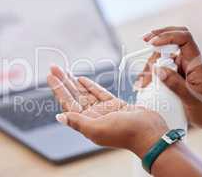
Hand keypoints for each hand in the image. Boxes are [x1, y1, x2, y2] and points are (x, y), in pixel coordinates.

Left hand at [47, 65, 167, 157]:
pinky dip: (90, 86)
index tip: (51, 76)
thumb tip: (59, 116)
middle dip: (63, 81)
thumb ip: (78, 122)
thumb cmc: (125, 133)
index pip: (68, 103)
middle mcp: (93, 116)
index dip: (58, 89)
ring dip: (74, 81)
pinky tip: (82, 78)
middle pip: (74, 95)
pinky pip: (99, 93)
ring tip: (65, 70)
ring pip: (85, 93)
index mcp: (87, 122)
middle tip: (54, 67)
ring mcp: (104, 110)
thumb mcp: (97, 129)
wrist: (150, 133)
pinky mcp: (115, 105)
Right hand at [137, 26, 201, 128]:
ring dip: (150, 65)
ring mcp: (181, 67)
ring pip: (162, 56)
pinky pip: (161, 67)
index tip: (153, 42)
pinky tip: (144, 82)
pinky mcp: (175, 74)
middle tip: (144, 44)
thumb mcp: (191, 99)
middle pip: (170, 43)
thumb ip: (175, 84)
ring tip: (141, 82)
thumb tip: (158, 70)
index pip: (184, 39)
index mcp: (197, 63)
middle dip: (156, 44)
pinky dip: (150, 72)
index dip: (168, 36)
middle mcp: (188, 61)